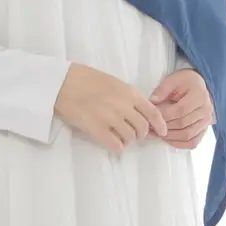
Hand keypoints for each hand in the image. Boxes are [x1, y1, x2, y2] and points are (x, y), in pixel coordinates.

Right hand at [54, 63, 168, 153]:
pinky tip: (112, 142)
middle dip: (140, 133)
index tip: (162, 132)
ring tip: (119, 136)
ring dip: (127, 140)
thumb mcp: (113, 82)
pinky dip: (117, 146)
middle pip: (142, 128)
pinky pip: (116, 145)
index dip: (160, 125)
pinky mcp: (97, 130)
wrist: (63, 83)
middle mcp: (123, 106)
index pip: (153, 112)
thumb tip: (139, 111)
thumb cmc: (85, 78)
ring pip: (130, 138)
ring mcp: (110, 119)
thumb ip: (128, 96)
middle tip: (133, 133)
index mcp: (128, 92)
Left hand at [148, 68, 214, 149]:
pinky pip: (193, 142)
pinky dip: (179, 144)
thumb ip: (162, 90)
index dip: (164, 115)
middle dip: (164, 126)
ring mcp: (206, 122)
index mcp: (199, 95)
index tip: (152, 115)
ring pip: (187, 135)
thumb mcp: (173, 80)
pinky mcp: (204, 130)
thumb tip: (152, 102)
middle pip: (183, 124)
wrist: (200, 86)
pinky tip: (168, 139)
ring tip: (156, 133)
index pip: (180, 110)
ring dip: (170, 137)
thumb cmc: (186, 82)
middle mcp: (206, 110)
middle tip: (150, 126)